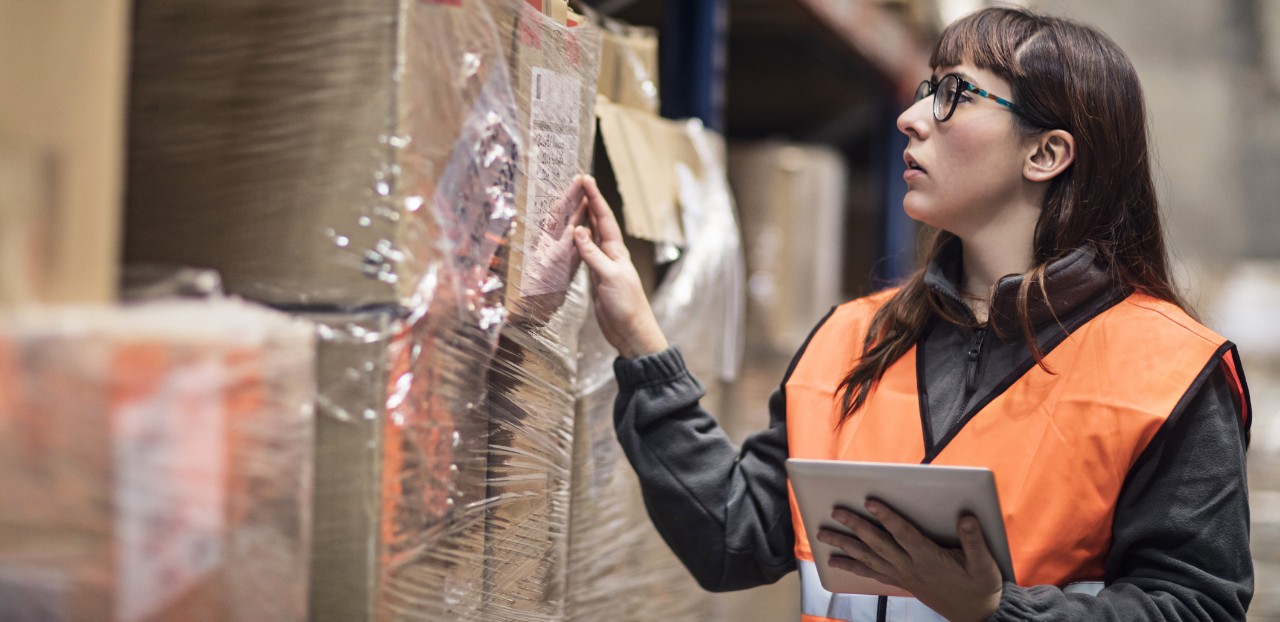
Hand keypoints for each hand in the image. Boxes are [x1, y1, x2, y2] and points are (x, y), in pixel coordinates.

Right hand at [571, 175, 668, 357]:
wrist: (631, 332)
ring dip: (582, 220)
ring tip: (572, 204)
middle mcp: (611, 255)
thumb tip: (579, 231)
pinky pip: (584, 256)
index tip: (585, 179)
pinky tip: (570, 239)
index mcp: (617, 252)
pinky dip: (576, 244)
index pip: (604, 219)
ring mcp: (603, 267)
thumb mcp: (610, 277)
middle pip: (598, 224)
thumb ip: (593, 255)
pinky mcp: (595, 280)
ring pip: (590, 238)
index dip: (595, 198)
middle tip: (577, 184)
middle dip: (588, 203)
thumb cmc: (627, 306)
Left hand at [816, 501, 1002, 621]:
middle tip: (836, 511)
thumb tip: (965, 517)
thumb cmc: (981, 586)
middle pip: (877, 544)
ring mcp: (903, 576)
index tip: (870, 502)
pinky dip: (853, 566)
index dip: (887, 517)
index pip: (903, 533)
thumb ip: (973, 540)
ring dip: (845, 546)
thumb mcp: (984, 564)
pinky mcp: (901, 583)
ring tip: (823, 536)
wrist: (978, 615)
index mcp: (929, 558)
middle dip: (855, 526)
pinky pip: (872, 574)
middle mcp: (910, 567)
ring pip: (868, 559)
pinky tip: (838, 561)